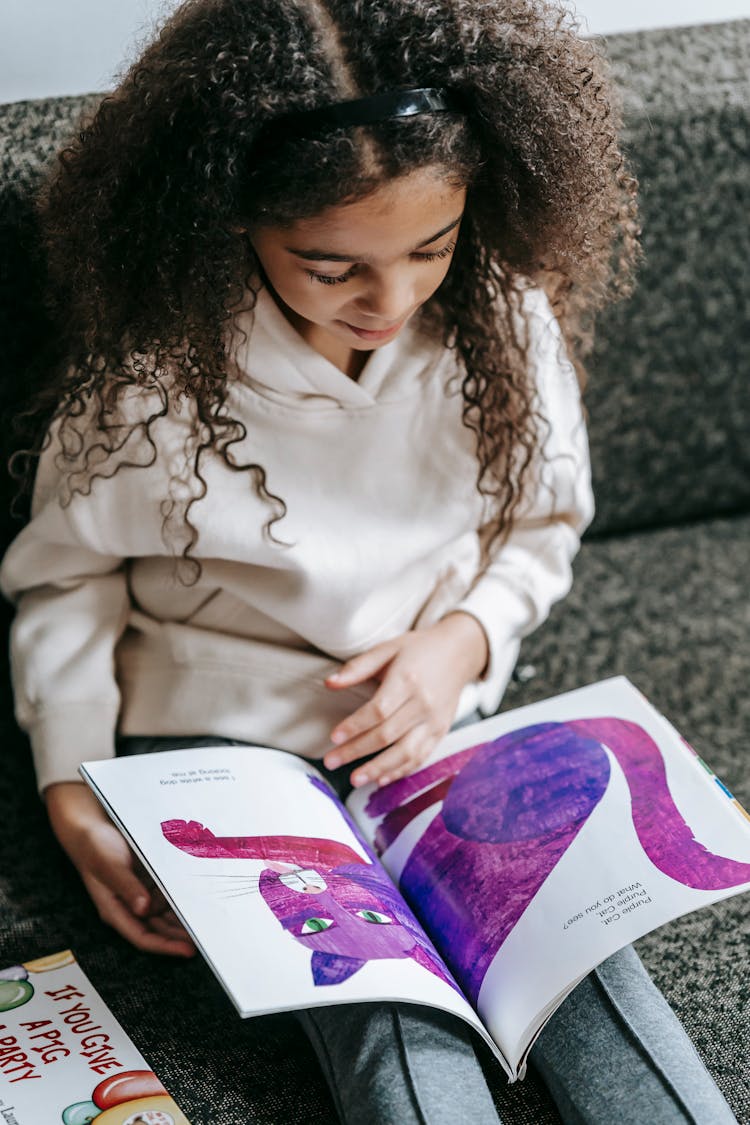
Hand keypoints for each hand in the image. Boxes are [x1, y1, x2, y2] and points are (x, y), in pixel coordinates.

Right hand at [45, 781, 194, 956]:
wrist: (92, 827)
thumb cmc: (94, 847)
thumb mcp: (109, 864)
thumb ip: (126, 886)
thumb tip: (143, 909)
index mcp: (116, 910)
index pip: (143, 937)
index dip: (166, 946)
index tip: (188, 950)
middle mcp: (130, 907)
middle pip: (159, 930)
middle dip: (181, 936)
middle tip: (207, 939)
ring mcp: (140, 895)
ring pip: (166, 915)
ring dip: (184, 919)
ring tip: (208, 921)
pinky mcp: (149, 882)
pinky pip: (169, 896)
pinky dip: (182, 899)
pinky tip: (198, 898)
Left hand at [323, 612, 488, 787]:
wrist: (460, 652)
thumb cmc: (419, 649)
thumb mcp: (387, 649)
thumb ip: (358, 667)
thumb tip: (329, 683)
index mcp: (407, 679)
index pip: (378, 710)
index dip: (355, 726)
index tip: (334, 737)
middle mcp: (423, 703)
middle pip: (387, 735)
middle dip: (357, 751)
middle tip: (332, 761)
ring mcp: (435, 720)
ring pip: (405, 752)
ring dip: (378, 769)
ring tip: (355, 779)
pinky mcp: (441, 731)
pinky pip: (421, 756)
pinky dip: (401, 771)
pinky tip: (381, 778)